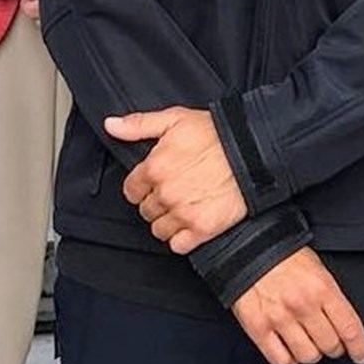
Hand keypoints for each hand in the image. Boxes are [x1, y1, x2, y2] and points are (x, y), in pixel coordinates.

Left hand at [107, 106, 249, 252]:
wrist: (253, 152)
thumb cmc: (215, 134)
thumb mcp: (174, 119)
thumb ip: (138, 124)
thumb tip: (110, 125)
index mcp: (154, 168)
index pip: (131, 191)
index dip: (143, 186)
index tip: (156, 182)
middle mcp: (165, 194)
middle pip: (146, 211)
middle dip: (156, 203)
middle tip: (175, 191)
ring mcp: (183, 214)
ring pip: (159, 230)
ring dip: (168, 222)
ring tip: (184, 207)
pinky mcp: (202, 229)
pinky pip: (179, 245)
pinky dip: (183, 238)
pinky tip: (193, 221)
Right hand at [230, 247, 363, 363]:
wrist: (245, 245)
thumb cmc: (282, 253)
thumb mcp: (316, 268)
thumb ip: (330, 296)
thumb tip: (343, 324)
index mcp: (321, 288)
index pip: (350, 328)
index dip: (360, 348)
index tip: (362, 356)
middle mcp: (303, 305)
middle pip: (330, 346)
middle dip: (334, 347)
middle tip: (329, 341)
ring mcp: (280, 318)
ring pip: (308, 356)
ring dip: (311, 353)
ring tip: (308, 343)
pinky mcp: (258, 327)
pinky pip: (281, 359)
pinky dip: (288, 360)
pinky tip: (289, 349)